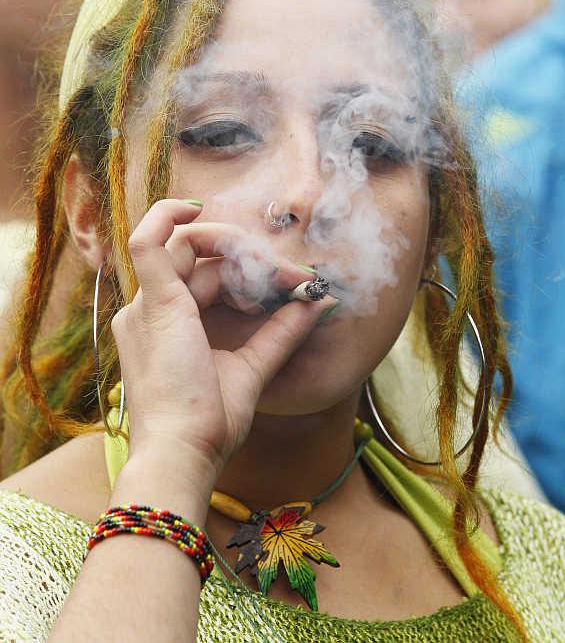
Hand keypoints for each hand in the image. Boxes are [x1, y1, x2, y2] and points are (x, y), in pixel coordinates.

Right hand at [111, 199, 332, 483]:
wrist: (186, 453)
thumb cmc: (210, 423)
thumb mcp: (252, 368)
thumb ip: (281, 332)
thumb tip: (318, 301)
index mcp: (165, 327)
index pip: (209, 279)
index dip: (255, 275)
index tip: (299, 285)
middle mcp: (149, 311)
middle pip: (203, 261)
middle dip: (254, 260)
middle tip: (298, 277)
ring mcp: (147, 305)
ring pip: (188, 247)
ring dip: (237, 247)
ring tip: (278, 269)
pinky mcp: (155, 302)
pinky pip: (149, 241)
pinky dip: (169, 217)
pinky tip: (197, 208)